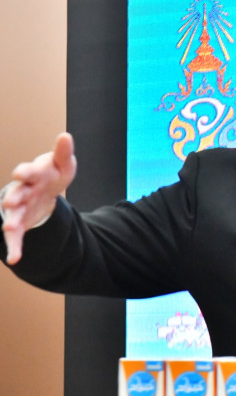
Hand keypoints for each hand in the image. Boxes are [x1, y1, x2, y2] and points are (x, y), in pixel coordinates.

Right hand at [2, 133, 76, 264]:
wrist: (46, 189)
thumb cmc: (53, 173)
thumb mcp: (62, 164)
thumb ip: (63, 153)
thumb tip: (66, 136)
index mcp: (33, 174)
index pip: (28, 171)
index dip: (25, 171)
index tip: (21, 172)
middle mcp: (22, 190)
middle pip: (16, 193)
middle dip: (13, 198)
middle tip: (9, 202)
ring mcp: (20, 207)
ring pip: (12, 215)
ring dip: (11, 221)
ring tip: (8, 228)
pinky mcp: (21, 222)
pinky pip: (15, 236)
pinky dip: (14, 247)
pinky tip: (14, 259)